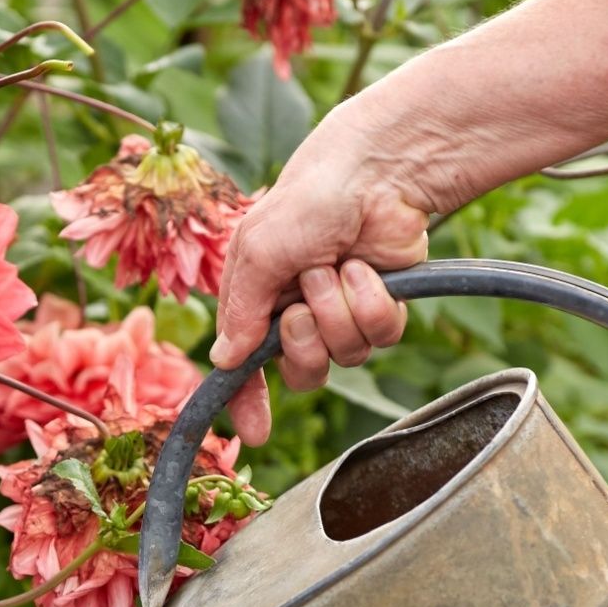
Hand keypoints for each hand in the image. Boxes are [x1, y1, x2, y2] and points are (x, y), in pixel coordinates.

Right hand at [211, 119, 431, 443]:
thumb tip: (224, 361)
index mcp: (258, 299)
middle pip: (302, 372)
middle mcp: (297, 311)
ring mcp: (342, 311)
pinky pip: (380, 337)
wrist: (374, 173)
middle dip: (304, 340)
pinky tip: (368, 270)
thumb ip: (240, 311)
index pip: (247, 366)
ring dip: (340, 311)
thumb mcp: (258, 251)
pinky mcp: (383, 306)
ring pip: (345, 356)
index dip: (248, 401)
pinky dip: (372, 304)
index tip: (253, 433)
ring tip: (339, 268)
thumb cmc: (307, 200)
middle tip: (303, 301)